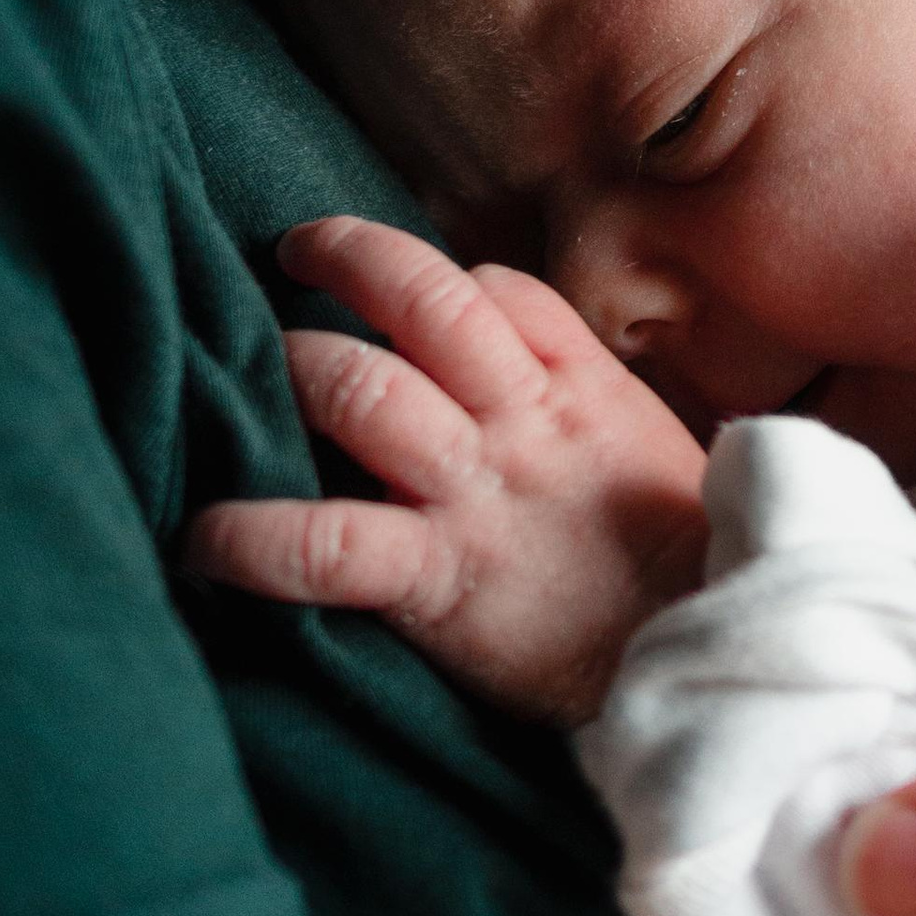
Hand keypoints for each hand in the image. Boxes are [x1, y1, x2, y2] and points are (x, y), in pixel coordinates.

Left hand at [185, 216, 709, 723]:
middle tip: (294, 254)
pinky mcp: (440, 580)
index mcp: (581, 391)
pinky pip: (326, 542)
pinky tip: (203, 541)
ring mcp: (478, 495)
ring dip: (293, 365)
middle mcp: (525, 423)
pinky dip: (250, 537)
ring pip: (364, 388)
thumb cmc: (682, 572)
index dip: (436, 279)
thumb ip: (583, 405)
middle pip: (423, 300)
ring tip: (243, 366)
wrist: (713, 661)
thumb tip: (512, 377)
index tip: (398, 297)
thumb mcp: (650, 456)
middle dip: (346, 256)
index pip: (496, 290)